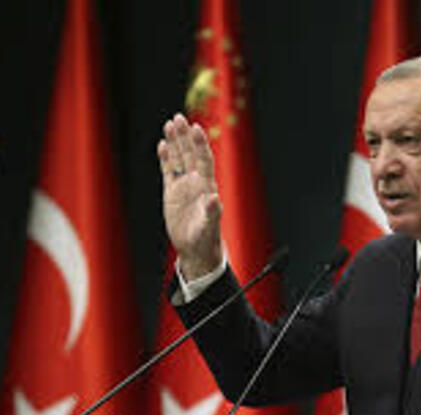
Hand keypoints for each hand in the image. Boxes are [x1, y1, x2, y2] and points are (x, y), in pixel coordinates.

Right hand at [157, 113, 222, 279]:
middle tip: (179, 118)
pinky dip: (166, 158)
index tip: (195, 128)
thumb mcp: (209, 226)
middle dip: (185, 136)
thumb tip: (214, 198)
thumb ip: (212, 212)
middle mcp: (196, 182)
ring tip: (170, 124)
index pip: (203, 159)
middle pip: (190, 154)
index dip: (200, 144)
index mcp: (206, 186)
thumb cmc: (206, 238)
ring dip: (175, 142)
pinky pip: (169, 170)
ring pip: (179, 158)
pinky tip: (163, 145)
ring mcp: (183, 186)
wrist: (196, 248)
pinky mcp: (172, 192)